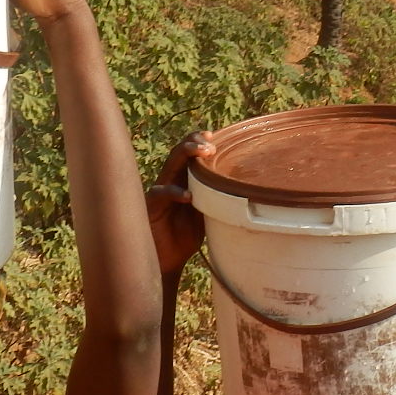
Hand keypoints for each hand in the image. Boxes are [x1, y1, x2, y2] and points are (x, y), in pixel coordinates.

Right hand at [146, 130, 215, 275]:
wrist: (167, 260)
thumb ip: (215, 198)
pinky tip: (188, 195)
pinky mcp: (151, 207)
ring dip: (185, 156)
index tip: (214, 134)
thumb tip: (244, 188)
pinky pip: (161, 194)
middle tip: (210, 143)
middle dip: (194, 143)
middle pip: (179, 154)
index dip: (198, 141)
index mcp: (183, 180)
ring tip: (202, 152)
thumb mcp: (206, 213)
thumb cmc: (185, 236)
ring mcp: (159, 192)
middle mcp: (170, 181)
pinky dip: (175, 193)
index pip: (189, 155)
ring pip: (169, 167)